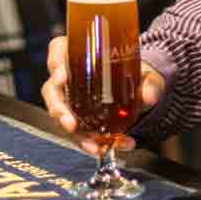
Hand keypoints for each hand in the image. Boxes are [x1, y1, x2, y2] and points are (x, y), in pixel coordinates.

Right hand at [41, 34, 166, 155]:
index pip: (58, 50)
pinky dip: (90, 143)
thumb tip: (148, 97)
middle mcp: (70, 76)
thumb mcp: (146, 74)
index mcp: (80, 54)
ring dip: (75, 133)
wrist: (140, 91)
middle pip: (52, 89)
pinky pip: (77, 132)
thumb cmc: (136, 73)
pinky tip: (104, 149)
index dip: (55, 63)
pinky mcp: (78, 119)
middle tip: (70, 123)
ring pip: (61, 115)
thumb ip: (149, 84)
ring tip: (92, 146)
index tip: (62, 75)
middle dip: (58, 108)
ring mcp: (71, 100)